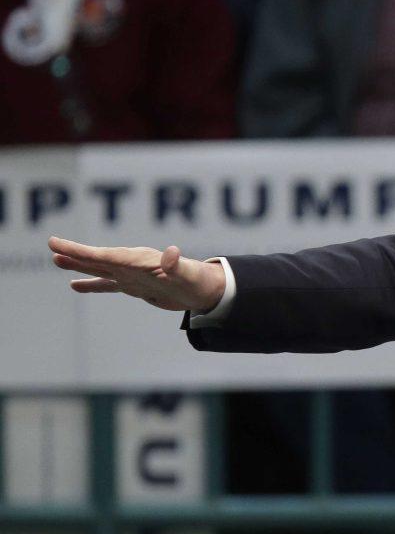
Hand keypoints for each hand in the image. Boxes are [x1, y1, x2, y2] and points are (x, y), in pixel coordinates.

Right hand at [48, 236, 225, 312]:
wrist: (204, 290)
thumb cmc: (196, 280)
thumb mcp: (187, 273)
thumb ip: (176, 265)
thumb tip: (171, 253)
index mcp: (137, 259)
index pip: (102, 255)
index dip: (79, 250)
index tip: (56, 243)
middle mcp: (131, 264)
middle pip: (97, 259)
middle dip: (74, 253)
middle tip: (52, 245)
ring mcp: (131, 275)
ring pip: (99, 269)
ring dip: (79, 265)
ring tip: (57, 260)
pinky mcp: (135, 286)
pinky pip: (108, 285)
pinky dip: (93, 285)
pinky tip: (75, 286)